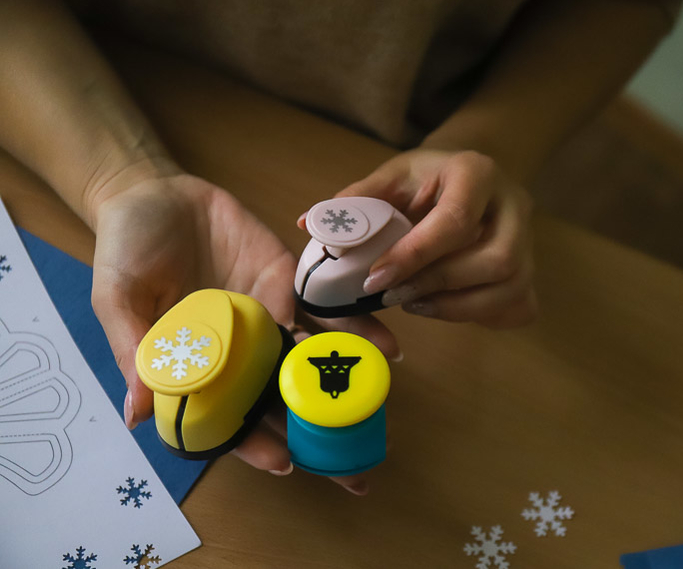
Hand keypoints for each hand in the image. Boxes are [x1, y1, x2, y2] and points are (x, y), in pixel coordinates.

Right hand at [91, 170, 392, 493]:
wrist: (153, 192)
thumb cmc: (125, 252)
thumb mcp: (118, 300)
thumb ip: (133, 352)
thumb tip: (135, 417)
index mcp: (201, 362)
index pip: (231, 412)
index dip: (254, 440)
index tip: (284, 463)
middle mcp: (240, 347)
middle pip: (280, 394)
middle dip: (314, 426)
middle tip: (353, 455)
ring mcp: (268, 312)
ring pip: (310, 352)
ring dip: (346, 376)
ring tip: (378, 396)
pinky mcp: (287, 277)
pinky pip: (323, 304)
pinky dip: (353, 324)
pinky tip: (385, 344)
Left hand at [315, 149, 537, 327]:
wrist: (470, 177)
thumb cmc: (425, 179)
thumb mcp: (392, 177)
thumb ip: (357, 200)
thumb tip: (310, 224)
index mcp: (477, 173)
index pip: (455, 220)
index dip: (415, 255)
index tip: (375, 278)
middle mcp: (514, 205)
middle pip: (495, 259)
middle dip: (439, 284)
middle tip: (394, 296)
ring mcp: (529, 241)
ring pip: (510, 287)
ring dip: (458, 307)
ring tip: (415, 304)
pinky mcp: (530, 271)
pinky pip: (519, 306)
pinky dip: (482, 317)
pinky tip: (446, 309)